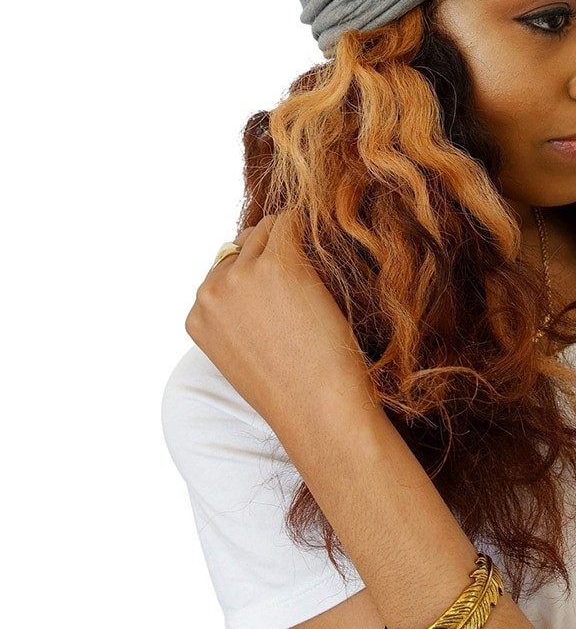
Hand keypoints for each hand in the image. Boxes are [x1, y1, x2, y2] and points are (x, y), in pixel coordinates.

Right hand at [186, 213, 374, 435]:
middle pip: (243, 244)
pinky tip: (325, 248)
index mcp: (197, 317)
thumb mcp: (246, 353)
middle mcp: (210, 292)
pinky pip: (290, 220)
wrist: (318, 408)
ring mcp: (240, 275)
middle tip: (303, 289)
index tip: (282, 295)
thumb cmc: (295, 386)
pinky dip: (307, 227)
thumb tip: (253, 270)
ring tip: (315, 282)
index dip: (256, 275)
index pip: (222, 269)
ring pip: (267, 230)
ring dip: (291, 244)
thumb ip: (238, 315)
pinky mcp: (277, 263)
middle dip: (272, 256)